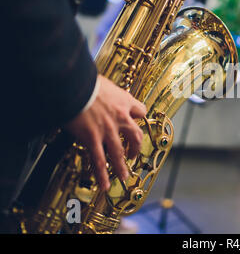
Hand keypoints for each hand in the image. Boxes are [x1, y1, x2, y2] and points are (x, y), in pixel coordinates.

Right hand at [65, 75, 146, 190]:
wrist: (73, 85)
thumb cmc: (84, 79)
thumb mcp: (102, 81)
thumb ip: (106, 89)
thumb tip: (99, 87)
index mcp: (124, 101)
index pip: (140, 111)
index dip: (139, 117)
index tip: (136, 120)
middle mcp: (120, 117)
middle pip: (136, 136)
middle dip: (136, 147)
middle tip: (134, 153)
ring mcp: (108, 130)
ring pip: (120, 153)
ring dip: (122, 166)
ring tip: (123, 176)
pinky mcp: (93, 139)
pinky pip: (99, 160)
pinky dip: (102, 174)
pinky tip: (104, 184)